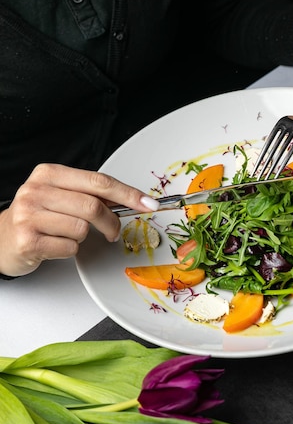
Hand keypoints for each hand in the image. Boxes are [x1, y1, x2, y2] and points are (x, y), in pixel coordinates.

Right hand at [0, 164, 159, 276]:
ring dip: (84, 237)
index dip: (128, 194)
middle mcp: (36, 191)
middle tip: (113, 231)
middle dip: (111, 222)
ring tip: (69, 235)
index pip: (99, 181)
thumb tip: (132, 199)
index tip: (148, 204)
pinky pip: (69, 247)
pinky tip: (55, 244)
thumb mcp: (59, 195)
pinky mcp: (28, 240)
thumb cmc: (36, 216)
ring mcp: (30, 215)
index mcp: (49, 174)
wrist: (0, 239)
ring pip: (82, 229)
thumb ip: (90, 194)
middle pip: (93, 206)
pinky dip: (70, 249)